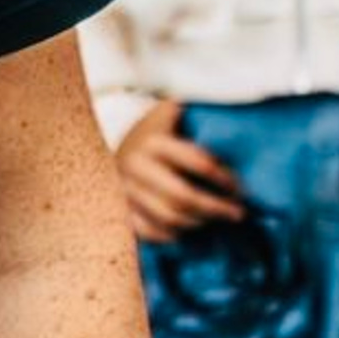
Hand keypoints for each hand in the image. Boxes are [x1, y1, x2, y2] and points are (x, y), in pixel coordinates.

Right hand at [112, 96, 242, 243]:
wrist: (98, 142)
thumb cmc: (151, 130)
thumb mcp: (168, 113)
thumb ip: (190, 112)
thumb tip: (228, 102)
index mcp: (152, 140)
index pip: (198, 162)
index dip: (224, 178)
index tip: (240, 187)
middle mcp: (136, 166)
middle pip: (183, 197)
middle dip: (216, 208)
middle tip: (238, 212)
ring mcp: (125, 190)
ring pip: (169, 218)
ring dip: (199, 222)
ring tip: (217, 220)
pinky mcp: (119, 209)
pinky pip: (148, 232)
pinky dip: (171, 235)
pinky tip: (188, 230)